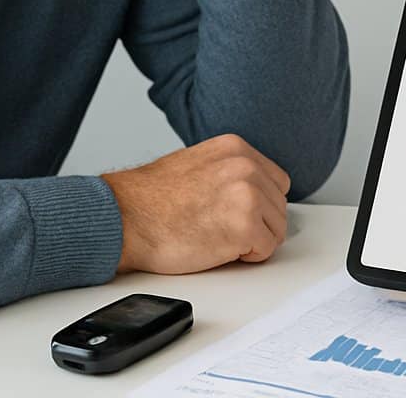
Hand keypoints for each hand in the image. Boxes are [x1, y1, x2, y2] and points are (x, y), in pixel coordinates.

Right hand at [101, 133, 291, 274]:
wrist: (126, 218)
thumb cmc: (151, 200)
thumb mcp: (199, 164)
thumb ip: (230, 171)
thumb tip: (255, 189)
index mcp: (236, 148)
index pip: (276, 182)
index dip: (260, 204)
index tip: (239, 213)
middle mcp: (246, 166)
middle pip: (279, 206)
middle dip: (258, 223)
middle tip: (224, 229)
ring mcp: (248, 194)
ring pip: (277, 229)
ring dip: (253, 240)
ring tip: (219, 236)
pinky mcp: (245, 226)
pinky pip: (266, 250)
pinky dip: (247, 256)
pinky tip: (220, 248)